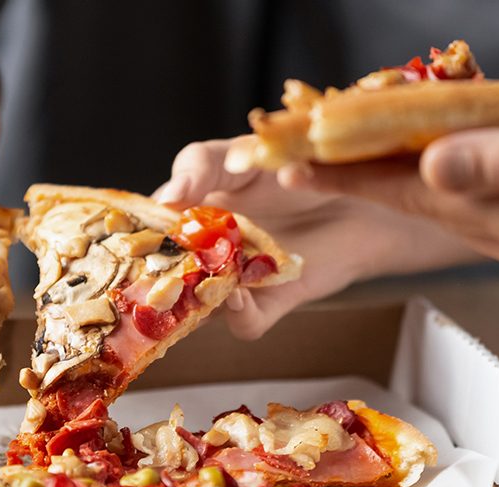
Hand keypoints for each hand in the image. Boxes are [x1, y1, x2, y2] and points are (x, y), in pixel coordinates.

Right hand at [155, 140, 479, 338]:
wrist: (366, 187)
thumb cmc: (301, 161)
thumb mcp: (244, 151)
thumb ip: (200, 165)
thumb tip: (169, 194)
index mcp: (192, 212)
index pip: (148, 229)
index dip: (135, 233)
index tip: (133, 228)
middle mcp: (209, 251)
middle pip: (166, 277)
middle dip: (152, 280)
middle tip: (148, 269)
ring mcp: (240, 278)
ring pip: (200, 305)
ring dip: (192, 299)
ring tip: (193, 280)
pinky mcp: (275, 299)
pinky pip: (246, 322)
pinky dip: (237, 314)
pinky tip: (236, 293)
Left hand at [279, 107, 498, 294]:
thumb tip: (434, 163)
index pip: (413, 194)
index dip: (350, 174)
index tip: (290, 163)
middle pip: (423, 209)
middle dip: (360, 182)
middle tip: (302, 160)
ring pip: (456, 216)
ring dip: (404, 187)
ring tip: (356, 162)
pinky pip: (494, 219)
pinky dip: (459, 193)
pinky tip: (451, 179)